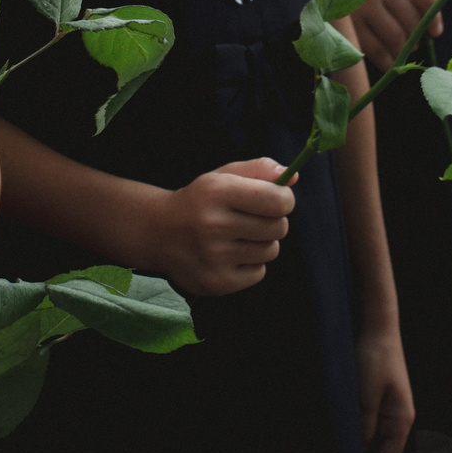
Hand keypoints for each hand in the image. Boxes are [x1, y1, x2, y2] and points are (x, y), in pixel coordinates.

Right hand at [144, 160, 292, 296]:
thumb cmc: (200, 201)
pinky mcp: (217, 282)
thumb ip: (259, 170)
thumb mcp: (223, 176)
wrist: (158, 233)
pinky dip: (251, 264)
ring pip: (271, 250)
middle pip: (278, 227)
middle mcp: (214, 225)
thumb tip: (293, 177)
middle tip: (252, 218)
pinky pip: (259, 272)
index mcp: (217, 192)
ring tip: (238, 236)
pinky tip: (231, 254)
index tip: (278, 199)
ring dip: (262, 242)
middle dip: (273, 221)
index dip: (285, 199)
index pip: (276, 200)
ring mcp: (214, 257)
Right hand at [349, 0, 441, 69]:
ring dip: (403, 49)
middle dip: (417, 36)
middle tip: (416, 43)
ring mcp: (363, 2)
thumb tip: (433, 24)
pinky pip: (373, 48)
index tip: (436, 32)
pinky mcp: (348, 21)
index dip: (435, 19)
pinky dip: (386, 60)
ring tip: (403, 50)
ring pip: (395, 37)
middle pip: (411, 20)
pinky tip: (390, 62)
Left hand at [357, 325, 414, 452]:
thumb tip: (361, 451)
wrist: (377, 328)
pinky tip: (348, 438)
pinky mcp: (379, 399)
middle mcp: (398, 417)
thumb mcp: (366, 394)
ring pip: (375, 438)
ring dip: (363, 450)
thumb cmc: (375, 358)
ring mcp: (389, 408)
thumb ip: (364, 425)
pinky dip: (361, 434)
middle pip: (384, 451)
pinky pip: (370, 424)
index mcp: (401, 419)